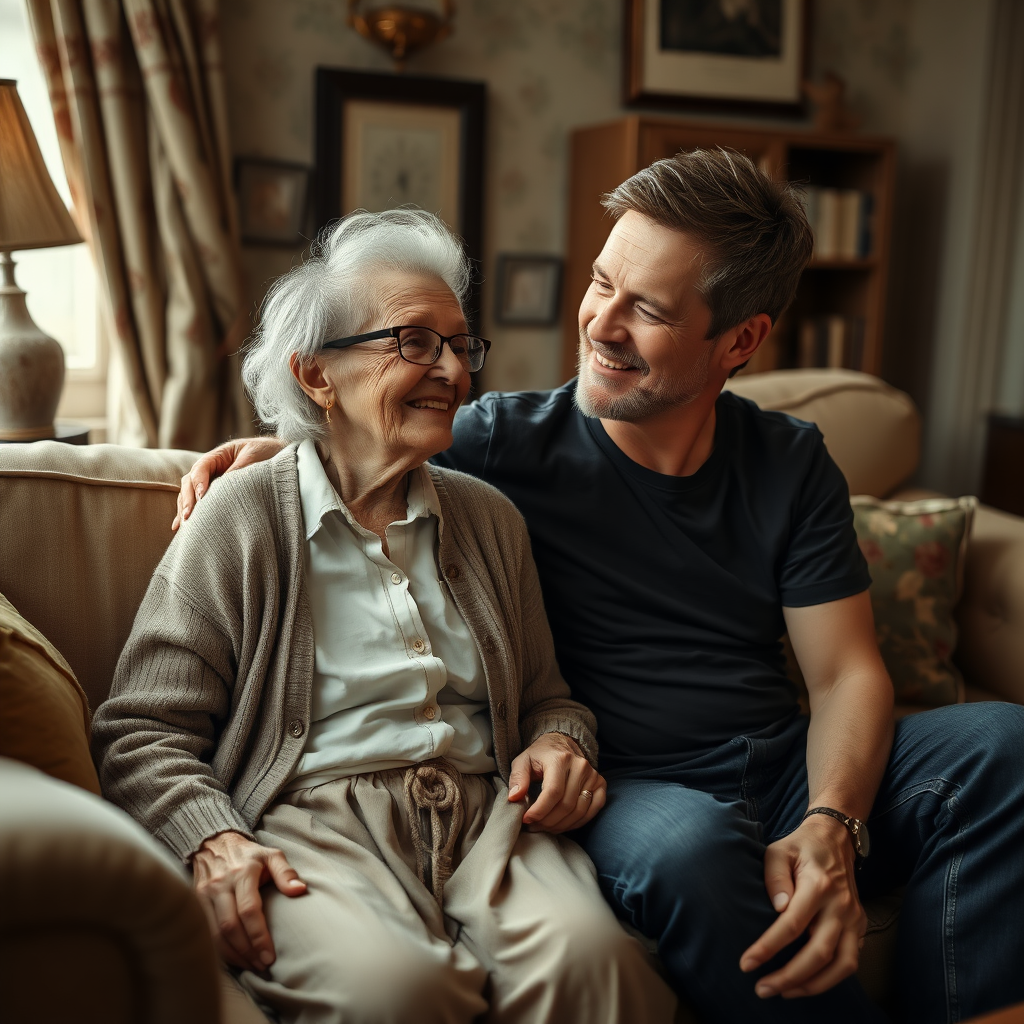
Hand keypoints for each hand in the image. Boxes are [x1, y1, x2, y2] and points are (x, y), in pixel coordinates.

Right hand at [172, 437, 284, 529]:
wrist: (277, 456)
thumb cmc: (266, 452)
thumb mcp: (254, 456)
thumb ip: (239, 469)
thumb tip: (225, 483)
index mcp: (218, 455)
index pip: (201, 467)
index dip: (199, 482)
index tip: (201, 497)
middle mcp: (210, 468)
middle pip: (190, 482)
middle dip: (187, 499)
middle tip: (189, 516)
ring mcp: (209, 481)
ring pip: (189, 493)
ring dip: (184, 508)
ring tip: (183, 525)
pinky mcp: (213, 494)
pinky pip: (196, 502)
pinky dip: (187, 513)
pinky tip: (179, 527)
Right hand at [192, 830, 305, 971]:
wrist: (215, 843)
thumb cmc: (250, 854)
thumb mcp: (272, 855)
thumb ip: (286, 873)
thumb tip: (300, 891)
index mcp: (242, 872)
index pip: (249, 910)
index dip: (259, 936)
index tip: (270, 956)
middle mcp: (220, 884)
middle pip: (230, 926)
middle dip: (247, 951)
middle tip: (263, 966)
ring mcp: (204, 894)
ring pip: (214, 934)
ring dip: (233, 955)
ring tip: (251, 966)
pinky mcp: (194, 903)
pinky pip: (204, 932)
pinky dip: (218, 950)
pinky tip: (233, 958)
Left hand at [507, 732, 606, 832]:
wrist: (562, 743)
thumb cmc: (540, 756)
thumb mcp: (522, 761)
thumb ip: (517, 778)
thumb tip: (514, 798)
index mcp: (560, 759)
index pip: (553, 792)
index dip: (540, 811)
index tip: (527, 820)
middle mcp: (580, 765)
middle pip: (566, 804)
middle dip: (548, 821)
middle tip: (534, 826)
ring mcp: (593, 775)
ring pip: (579, 811)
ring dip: (561, 825)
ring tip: (545, 827)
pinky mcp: (600, 783)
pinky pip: (593, 810)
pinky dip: (578, 822)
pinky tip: (563, 824)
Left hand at [739, 814, 866, 998]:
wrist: (834, 839)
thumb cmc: (799, 847)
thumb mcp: (778, 850)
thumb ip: (774, 876)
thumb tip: (777, 908)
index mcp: (818, 884)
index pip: (792, 925)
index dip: (769, 947)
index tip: (747, 964)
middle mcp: (841, 905)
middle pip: (819, 953)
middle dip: (789, 977)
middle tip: (762, 989)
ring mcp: (854, 917)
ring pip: (842, 965)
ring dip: (813, 985)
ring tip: (784, 992)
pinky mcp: (860, 926)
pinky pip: (850, 962)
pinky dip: (830, 979)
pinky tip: (806, 982)